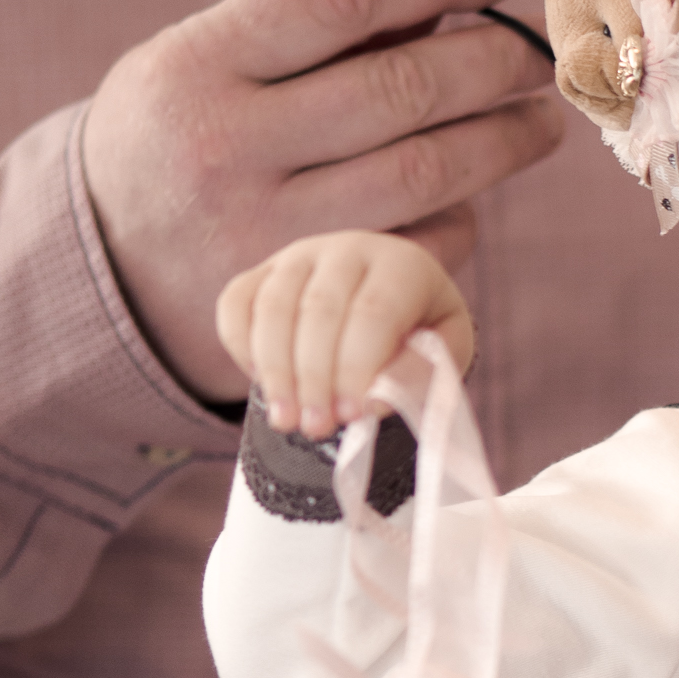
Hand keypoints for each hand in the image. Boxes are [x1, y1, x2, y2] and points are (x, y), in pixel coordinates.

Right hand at [82, 0, 560, 400]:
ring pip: (425, 172)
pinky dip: (460, 215)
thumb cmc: (184, 134)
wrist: (106, 271)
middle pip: (401, 89)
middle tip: (537, 53)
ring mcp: (269, 232)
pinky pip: (418, 246)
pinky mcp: (309, 300)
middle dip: (492, 62)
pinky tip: (472, 193)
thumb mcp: (211, 58)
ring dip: (503, 140)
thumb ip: (320, 20)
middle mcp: (229, 148)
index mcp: (199, 64)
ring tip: (539, 117)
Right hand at [216, 231, 471, 434]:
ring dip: (275, 370)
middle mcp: (347, 249)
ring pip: (273, 307)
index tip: (351, 415)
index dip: (357, 367)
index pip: (374, 312)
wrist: (388, 307)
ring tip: (285, 421)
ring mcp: (298, 256)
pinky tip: (263, 386)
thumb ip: (419, 374)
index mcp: (402, 264)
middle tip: (316, 428)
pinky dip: (240, 347)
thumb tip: (373, 402)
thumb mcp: (443, 355)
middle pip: (319, 309)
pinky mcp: (261, 271)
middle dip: (314, 377)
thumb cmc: (419, 336)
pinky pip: (235, 303)